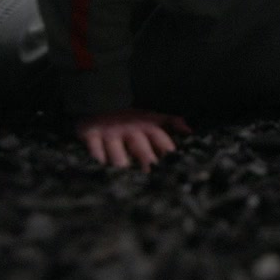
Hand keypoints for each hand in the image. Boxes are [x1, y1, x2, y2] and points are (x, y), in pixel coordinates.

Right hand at [75, 108, 192, 171]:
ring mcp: (111, 133)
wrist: (98, 100)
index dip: (167, 153)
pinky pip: (94, 150)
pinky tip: (102, 170)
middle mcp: (130, 130)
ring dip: (122, 165)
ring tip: (126, 178)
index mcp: (147, 126)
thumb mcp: (152, 116)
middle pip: (142, 150)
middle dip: (148, 165)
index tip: (173, 169)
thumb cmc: (130, 116)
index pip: (161, 140)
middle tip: (152, 179)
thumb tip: (189, 131)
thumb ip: (172, 122)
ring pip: (117, 154)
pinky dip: (97, 160)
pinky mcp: (91, 134)